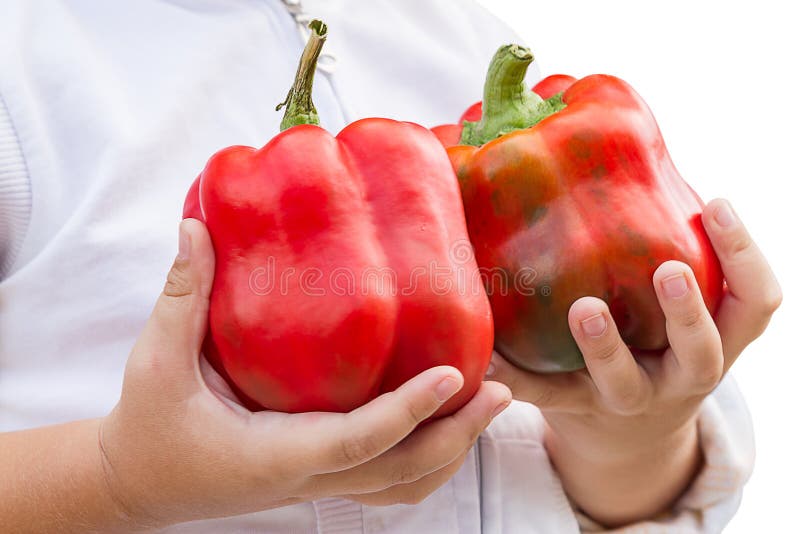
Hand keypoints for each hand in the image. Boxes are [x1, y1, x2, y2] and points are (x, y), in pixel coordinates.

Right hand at [99, 219, 510, 528]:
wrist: (140, 479)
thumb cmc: (149, 426)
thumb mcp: (156, 361)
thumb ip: (182, 296)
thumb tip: (197, 228)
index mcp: (275, 452)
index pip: (357, 439)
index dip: (407, 409)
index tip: (454, 373)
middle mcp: (307, 474)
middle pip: (402, 470)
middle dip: (456, 434)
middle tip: (501, 390)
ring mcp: (317, 482)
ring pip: (402, 485)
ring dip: (450, 451)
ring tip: (487, 405)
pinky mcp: (319, 475)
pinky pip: (386, 480)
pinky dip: (424, 460)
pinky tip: (440, 423)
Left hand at [485, 199, 780, 524]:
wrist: (627, 439)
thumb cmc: (653, 347)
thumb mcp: (676, 315)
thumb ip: (663, 256)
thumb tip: (625, 156)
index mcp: (715, 343)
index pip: (753, 304)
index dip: (744, 257)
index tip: (716, 204)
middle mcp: (679, 377)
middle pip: (700, 353)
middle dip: (687, 313)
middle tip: (668, 270)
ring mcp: (626, 398)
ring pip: (623, 381)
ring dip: (604, 345)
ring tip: (583, 308)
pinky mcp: (573, 408)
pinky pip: (544, 397)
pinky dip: (515, 378)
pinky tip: (487, 359)